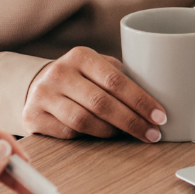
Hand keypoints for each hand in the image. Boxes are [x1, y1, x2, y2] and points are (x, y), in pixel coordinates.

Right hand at [23, 46, 166, 141]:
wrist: (38, 86)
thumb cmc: (81, 79)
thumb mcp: (98, 69)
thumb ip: (122, 78)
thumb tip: (161, 98)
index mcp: (81, 56)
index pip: (115, 80)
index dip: (140, 101)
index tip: (160, 116)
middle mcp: (59, 72)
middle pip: (101, 103)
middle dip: (132, 121)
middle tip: (152, 134)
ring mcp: (43, 95)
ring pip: (84, 121)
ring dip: (112, 132)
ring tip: (129, 135)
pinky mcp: (33, 116)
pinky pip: (68, 133)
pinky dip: (90, 137)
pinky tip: (102, 137)